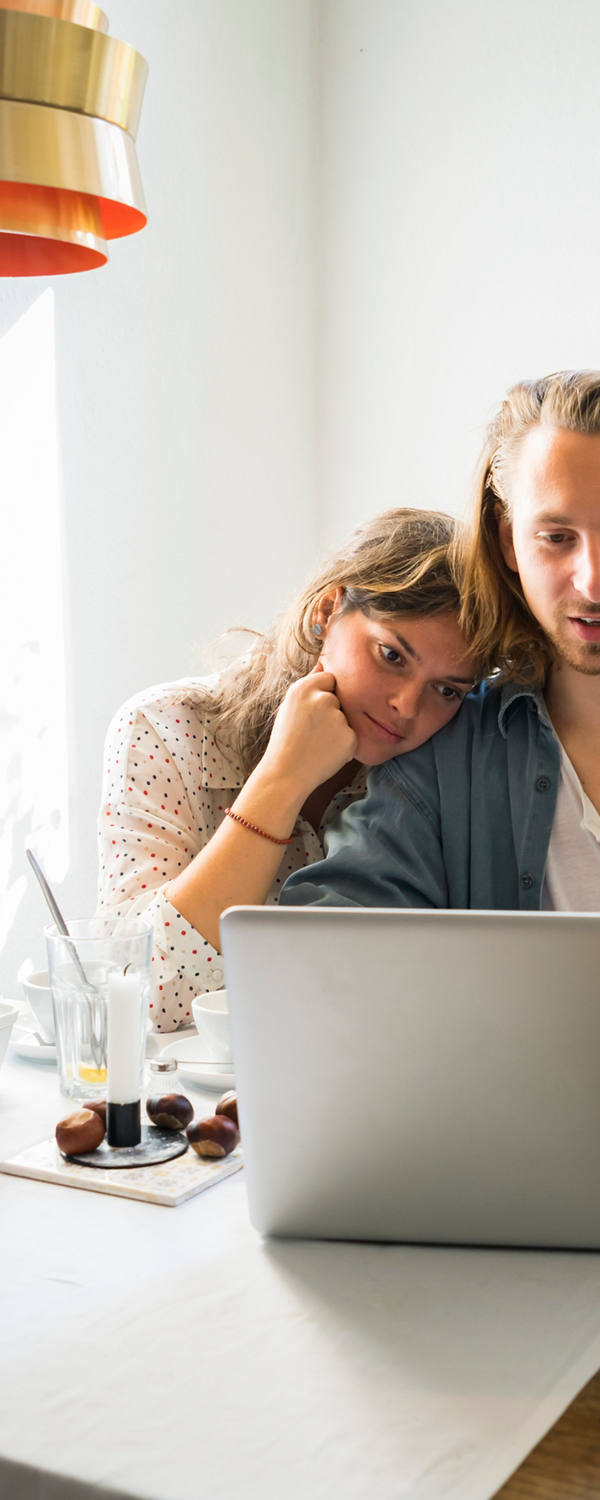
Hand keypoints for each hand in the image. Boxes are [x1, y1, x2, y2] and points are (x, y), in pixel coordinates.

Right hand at [261, 664, 357, 801]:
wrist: (285, 774)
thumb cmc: (286, 740)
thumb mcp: (290, 705)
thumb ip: (309, 684)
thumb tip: (323, 661)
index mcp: (303, 689)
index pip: (329, 678)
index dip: (322, 694)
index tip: (311, 711)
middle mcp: (322, 699)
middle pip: (338, 698)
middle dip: (330, 712)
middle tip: (310, 731)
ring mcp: (337, 718)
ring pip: (345, 717)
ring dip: (337, 728)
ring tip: (316, 743)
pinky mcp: (349, 737)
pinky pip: (351, 735)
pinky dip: (343, 744)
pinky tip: (325, 752)